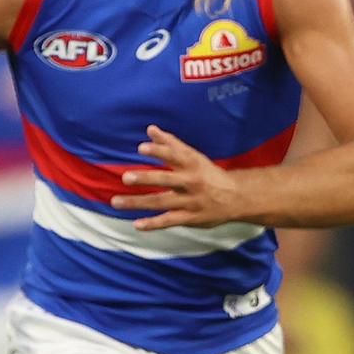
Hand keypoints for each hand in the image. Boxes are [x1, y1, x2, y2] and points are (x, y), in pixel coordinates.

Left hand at [111, 125, 242, 230]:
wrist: (237, 198)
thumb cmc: (208, 173)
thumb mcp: (193, 157)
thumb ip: (171, 143)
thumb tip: (150, 129)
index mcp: (191, 164)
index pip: (174, 155)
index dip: (158, 151)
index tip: (141, 148)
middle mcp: (190, 182)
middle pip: (166, 180)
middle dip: (146, 178)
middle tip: (126, 177)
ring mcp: (190, 201)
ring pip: (161, 201)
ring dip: (138, 202)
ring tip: (116, 202)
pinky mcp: (190, 218)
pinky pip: (169, 221)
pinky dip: (153, 224)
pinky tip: (137, 224)